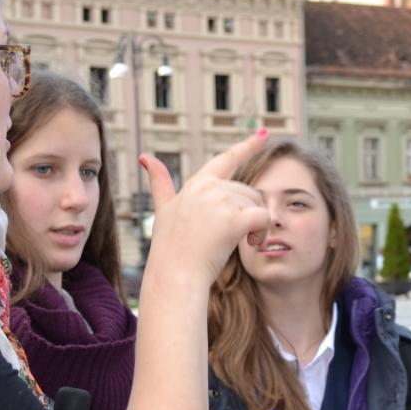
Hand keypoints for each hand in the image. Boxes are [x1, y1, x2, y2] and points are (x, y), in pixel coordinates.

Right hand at [140, 129, 271, 284]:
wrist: (175, 276)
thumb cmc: (171, 247)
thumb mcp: (164, 210)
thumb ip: (159, 183)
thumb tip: (145, 156)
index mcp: (197, 184)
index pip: (227, 159)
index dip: (248, 145)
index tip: (265, 133)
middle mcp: (209, 188)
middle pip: (249, 192)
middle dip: (248, 213)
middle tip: (232, 237)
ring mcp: (220, 202)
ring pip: (258, 205)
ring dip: (256, 226)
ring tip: (238, 242)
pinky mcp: (233, 219)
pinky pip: (264, 218)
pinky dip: (263, 233)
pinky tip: (251, 243)